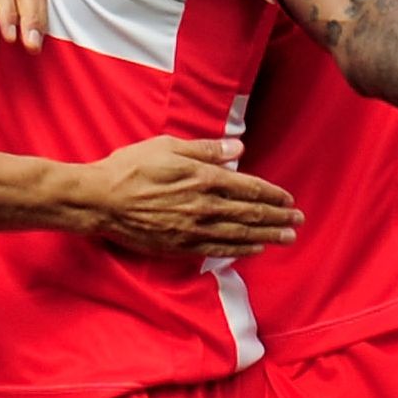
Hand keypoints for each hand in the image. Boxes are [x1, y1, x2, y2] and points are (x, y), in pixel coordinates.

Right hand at [73, 136, 299, 257]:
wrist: (99, 200)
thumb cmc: (130, 167)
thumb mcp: (168, 146)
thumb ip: (206, 150)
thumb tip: (238, 149)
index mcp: (202, 178)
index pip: (247, 188)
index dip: (271, 194)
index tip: (289, 199)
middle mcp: (203, 206)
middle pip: (249, 214)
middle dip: (277, 217)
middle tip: (298, 221)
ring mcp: (192, 229)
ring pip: (238, 234)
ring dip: (266, 236)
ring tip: (287, 238)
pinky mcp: (179, 246)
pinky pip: (217, 250)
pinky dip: (239, 250)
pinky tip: (254, 250)